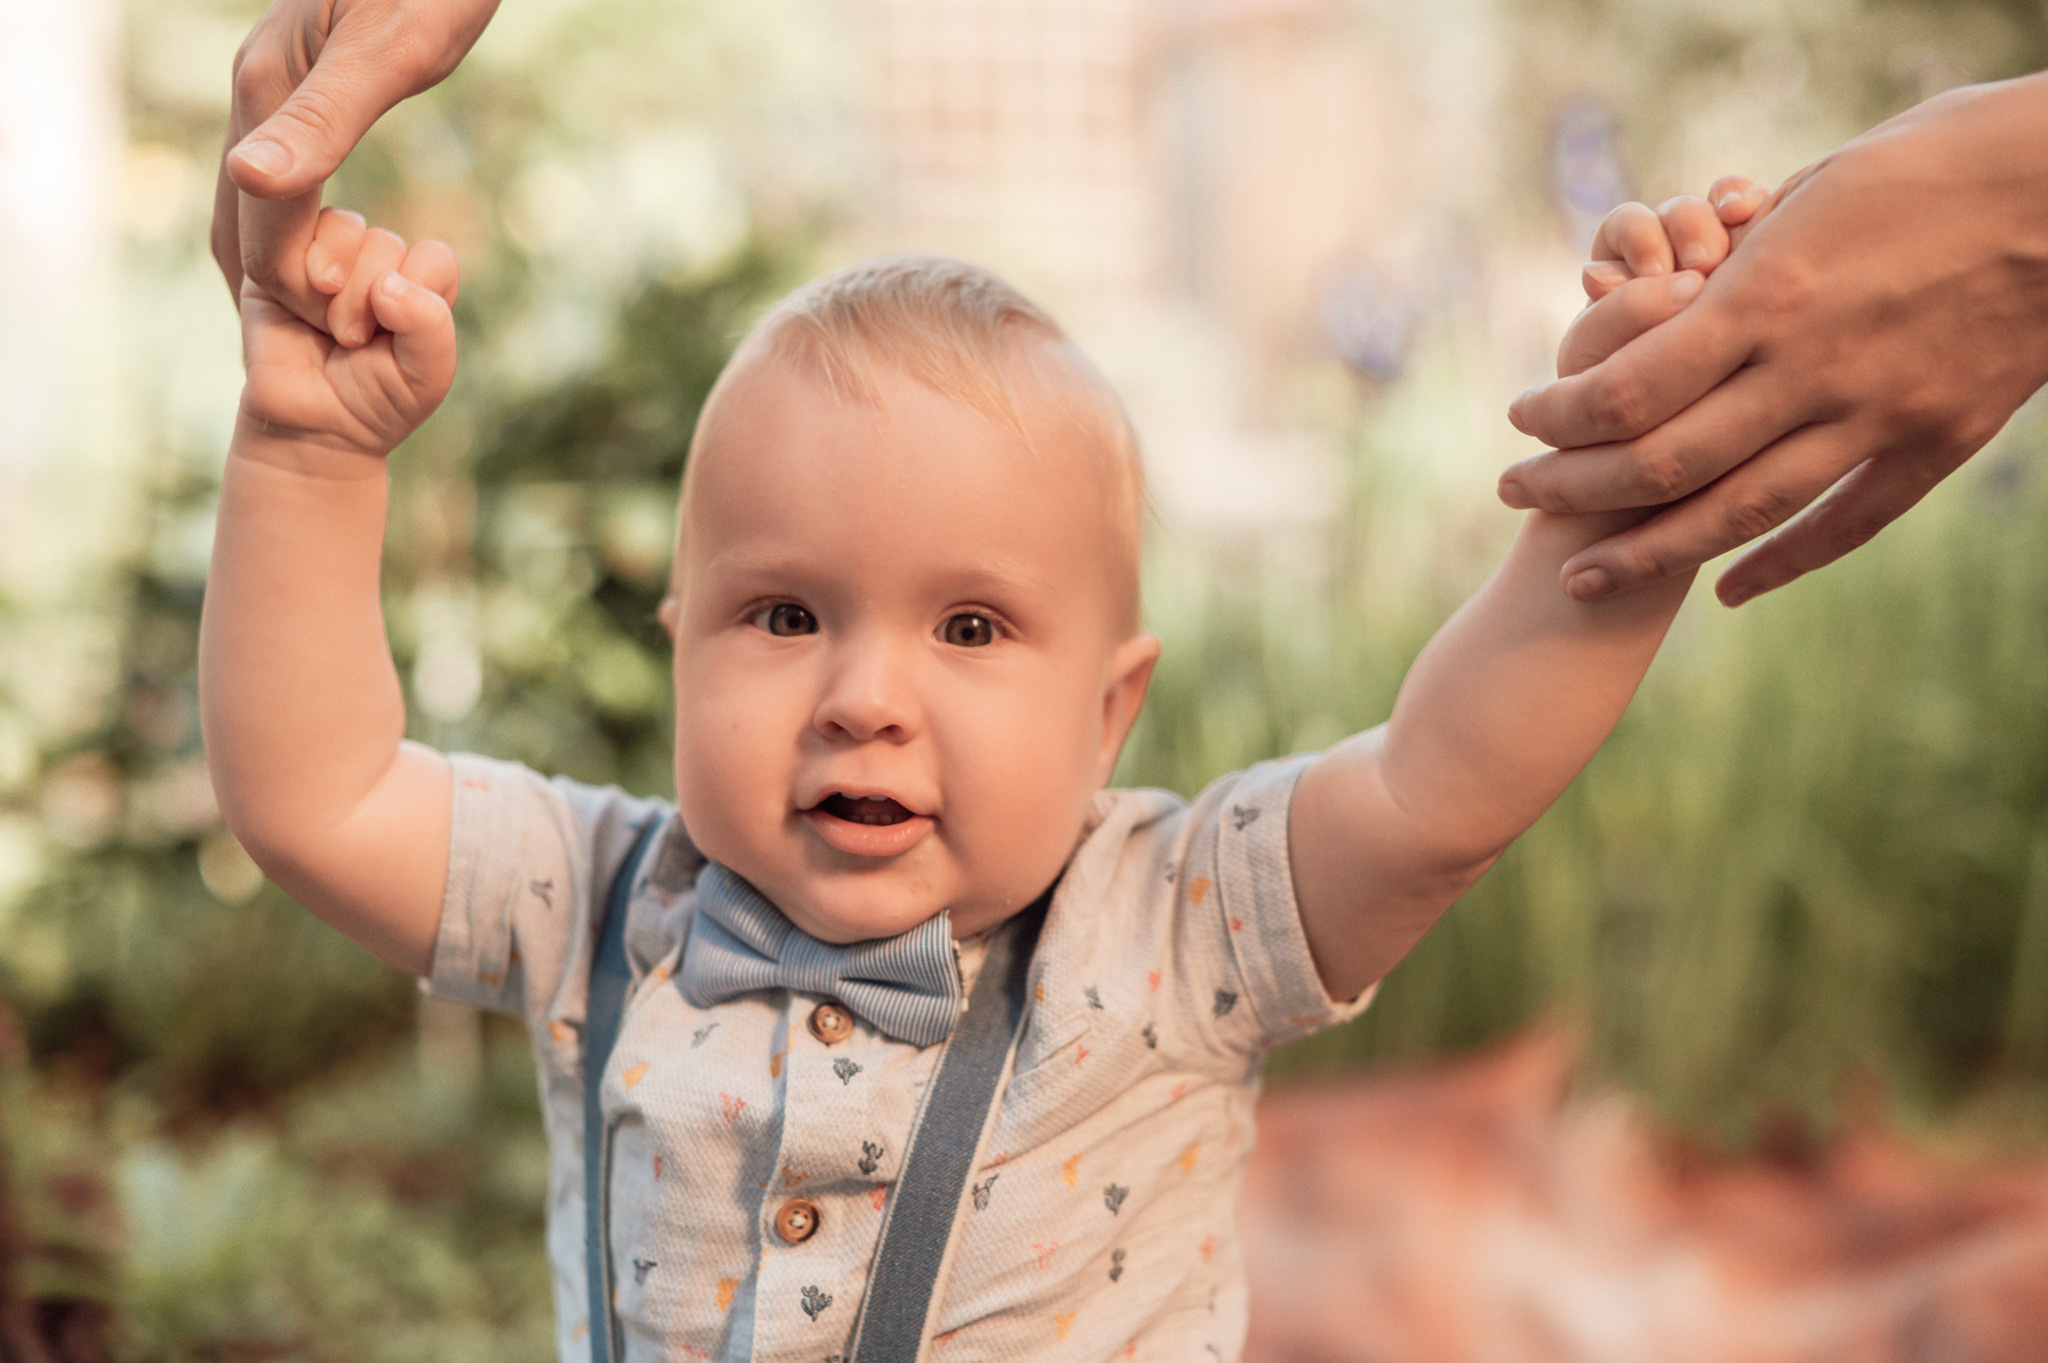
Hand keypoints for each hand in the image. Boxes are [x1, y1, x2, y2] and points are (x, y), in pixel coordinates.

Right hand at [213, 0, 499, 330]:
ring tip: (303, 323)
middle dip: (263, 286)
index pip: (261, 216)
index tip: (330, 340)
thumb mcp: (392, 50)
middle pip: (236, 212)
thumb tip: (253, 184)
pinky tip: (315, 246)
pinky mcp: (300, 78)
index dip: (291, 284)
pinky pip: (276, 169)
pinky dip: (285, 221)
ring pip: (248, 193)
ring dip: (268, 260)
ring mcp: (273, 82)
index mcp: (269, 88)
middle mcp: (257, 86)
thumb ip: (324, 119)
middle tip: (299, 354)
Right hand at [238, 213, 459, 471]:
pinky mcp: (282, 254)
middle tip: (350, 342)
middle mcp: (379, 263)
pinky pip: (291, 230)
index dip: (414, 297)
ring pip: (343, 228)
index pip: (433, 258)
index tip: (391, 340)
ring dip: (334, 283)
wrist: (309, 424)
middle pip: (386, 243)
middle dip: (366, 300)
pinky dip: (297, 274)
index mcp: (422, 286)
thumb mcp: (425, 377)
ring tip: (324, 325)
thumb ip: (432, 327)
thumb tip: (388, 282)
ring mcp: (331, 255)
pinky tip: (294, 304)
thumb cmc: (375, 400)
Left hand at [1501, 74, 2047, 605]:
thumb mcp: (1816, 189)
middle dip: (1574, 487)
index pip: (1628, 386)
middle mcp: (1813, 368)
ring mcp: (1878, 415)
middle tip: (1516, 495)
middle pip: (1662, 460)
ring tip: (1583, 576)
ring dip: (1649, 551)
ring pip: (1739, 513)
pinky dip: (1779, 563)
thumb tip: (1672, 287)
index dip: (1559, 415)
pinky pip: (1844, 524)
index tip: (1522, 417)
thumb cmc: (1941, 157)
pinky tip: (1728, 589)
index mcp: (1772, 295)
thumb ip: (1739, 258)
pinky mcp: (1937, 442)